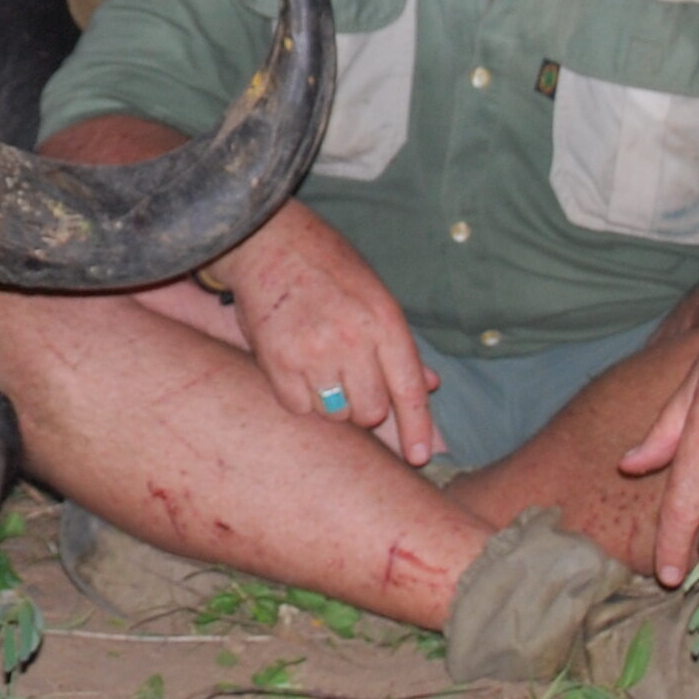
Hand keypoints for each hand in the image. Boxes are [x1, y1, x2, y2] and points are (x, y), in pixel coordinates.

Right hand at [215, 203, 443, 465]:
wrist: (266, 241)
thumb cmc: (326, 265)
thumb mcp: (374, 294)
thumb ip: (400, 343)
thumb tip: (432, 384)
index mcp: (383, 320)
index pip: (409, 389)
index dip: (417, 428)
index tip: (419, 457)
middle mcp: (351, 340)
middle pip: (371, 411)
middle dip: (366, 407)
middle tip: (351, 382)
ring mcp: (313, 352)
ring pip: (335, 414)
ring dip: (332, 402)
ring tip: (321, 369)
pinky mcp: (276, 361)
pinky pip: (299, 407)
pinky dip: (300, 398)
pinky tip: (297, 370)